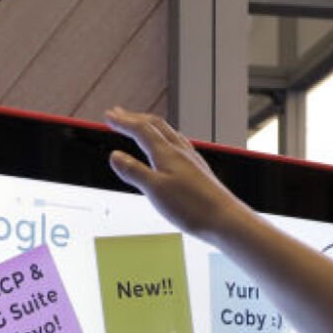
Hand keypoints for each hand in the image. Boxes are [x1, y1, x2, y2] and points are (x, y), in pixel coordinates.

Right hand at [104, 107, 255, 242]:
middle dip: (134, 118)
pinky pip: (179, 143)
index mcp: (167, 154)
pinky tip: (169, 147)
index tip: (109, 116)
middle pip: (155, 125)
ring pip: (168, 132)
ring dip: (150, 125)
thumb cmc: (192, 207)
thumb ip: (134, 171)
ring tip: (140, 124)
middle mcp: (180, 151)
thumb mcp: (155, 190)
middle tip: (119, 113)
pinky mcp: (198, 169)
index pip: (141, 130)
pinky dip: (165, 138)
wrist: (224, 219)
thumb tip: (115, 156)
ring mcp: (191, 159)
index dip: (123, 121)